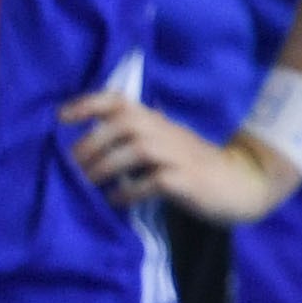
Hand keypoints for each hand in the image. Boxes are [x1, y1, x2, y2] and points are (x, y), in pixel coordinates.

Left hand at [57, 85, 301, 223]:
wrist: (241, 182)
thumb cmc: (193, 163)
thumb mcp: (163, 141)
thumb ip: (134, 136)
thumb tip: (90, 139)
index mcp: (154, 120)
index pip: (118, 100)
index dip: (88, 104)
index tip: (60, 117)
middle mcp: (164, 131)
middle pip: (122, 125)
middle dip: (90, 144)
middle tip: (71, 167)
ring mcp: (176, 155)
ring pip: (135, 151)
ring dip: (105, 168)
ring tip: (87, 185)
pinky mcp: (185, 180)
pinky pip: (152, 182)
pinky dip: (129, 192)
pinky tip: (116, 201)